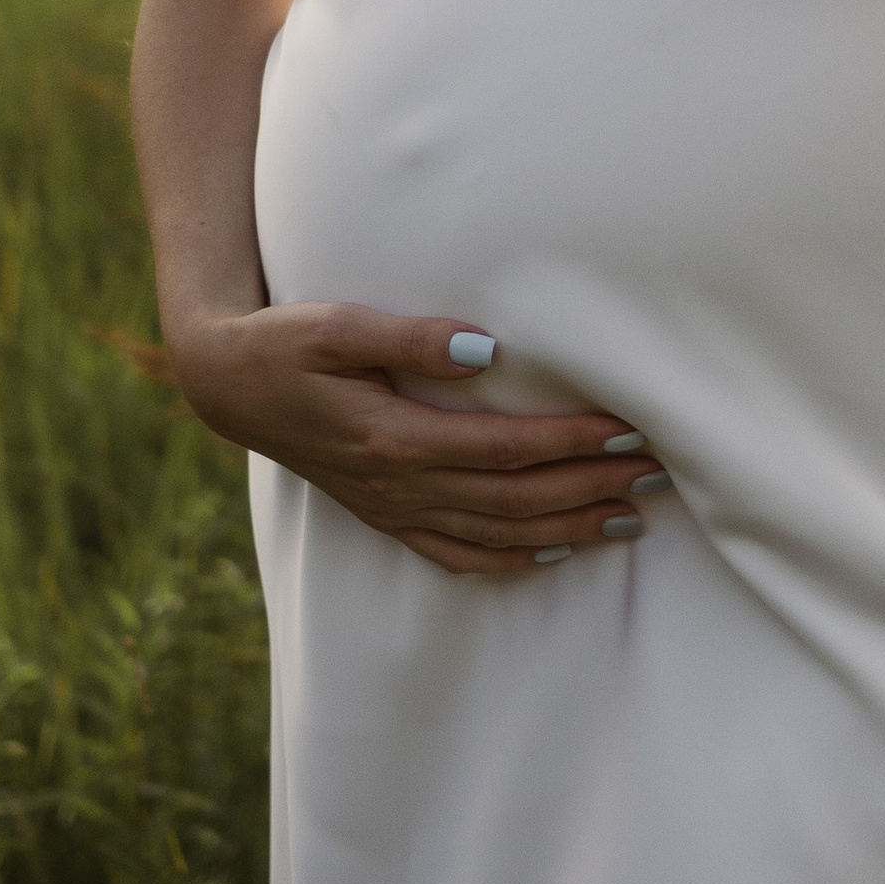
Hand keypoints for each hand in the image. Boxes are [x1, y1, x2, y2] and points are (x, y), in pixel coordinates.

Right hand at [172, 301, 661, 575]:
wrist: (226, 385)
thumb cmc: (286, 342)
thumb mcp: (338, 326)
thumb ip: (411, 338)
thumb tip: (486, 348)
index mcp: (392, 439)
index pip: (505, 450)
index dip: (572, 443)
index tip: (631, 430)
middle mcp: (399, 485)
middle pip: (515, 499)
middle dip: (590, 487)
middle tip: (658, 475)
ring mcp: (393, 508)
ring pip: (497, 533)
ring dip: (569, 527)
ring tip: (633, 517)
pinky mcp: (386, 514)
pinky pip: (457, 553)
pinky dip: (513, 557)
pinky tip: (557, 550)